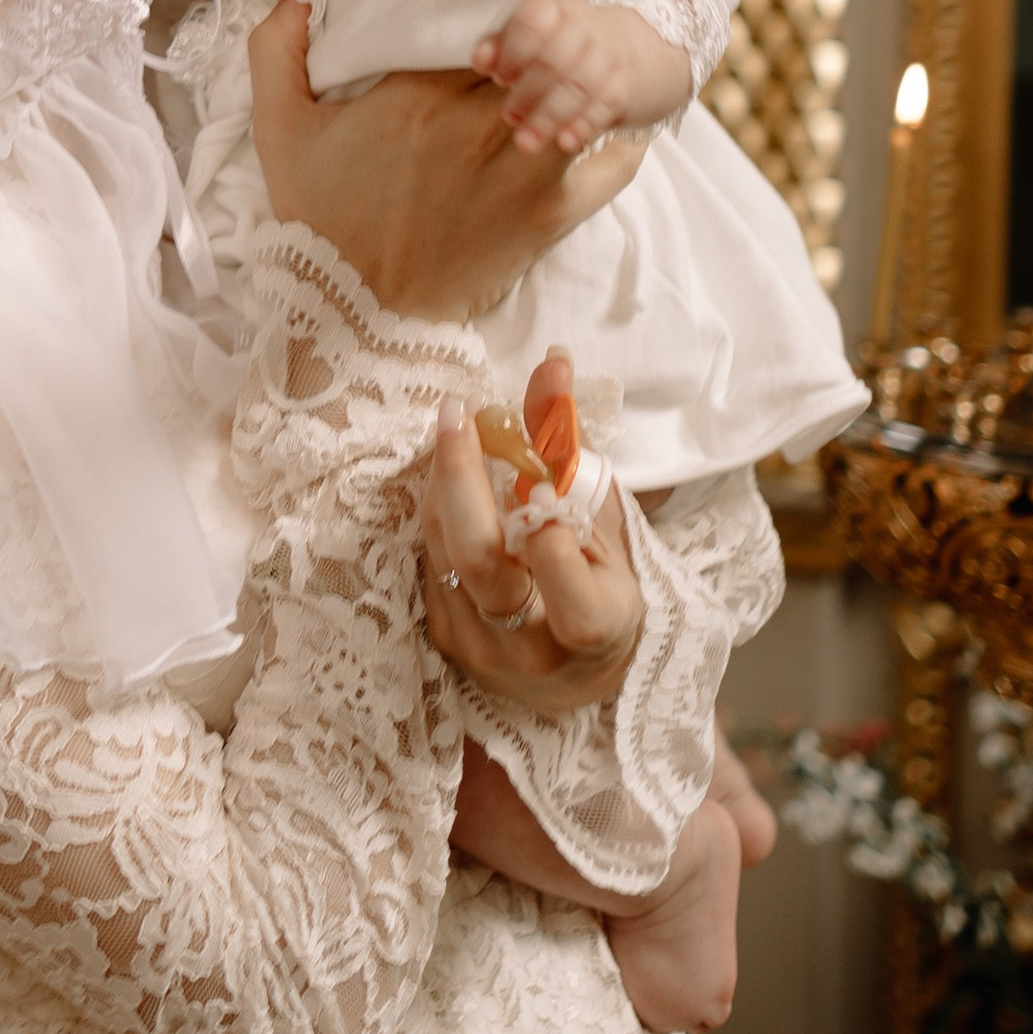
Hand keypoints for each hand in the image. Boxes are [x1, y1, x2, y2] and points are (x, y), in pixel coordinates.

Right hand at [250, 0, 647, 319]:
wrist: (356, 311)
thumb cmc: (320, 220)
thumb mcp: (277, 131)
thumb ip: (273, 52)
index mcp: (419, 93)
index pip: (488, 27)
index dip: (500, 24)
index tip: (497, 32)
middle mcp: (478, 122)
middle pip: (539, 54)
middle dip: (546, 46)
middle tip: (546, 48)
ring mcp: (523, 166)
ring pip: (579, 94)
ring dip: (584, 84)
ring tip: (581, 81)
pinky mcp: (551, 211)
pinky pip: (613, 161)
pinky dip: (620, 140)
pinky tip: (610, 130)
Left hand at [422, 352, 644, 717]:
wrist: (572, 672)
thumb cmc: (600, 584)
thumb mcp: (602, 520)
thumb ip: (572, 445)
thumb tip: (551, 362)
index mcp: (596, 628)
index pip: (574, 602)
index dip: (553, 547)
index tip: (541, 485)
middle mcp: (533, 648)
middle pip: (481, 564)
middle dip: (462, 476)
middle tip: (459, 413)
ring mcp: (480, 647)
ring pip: (445, 551)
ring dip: (443, 482)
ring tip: (456, 430)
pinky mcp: (444, 638)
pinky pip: (430, 560)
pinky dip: (440, 512)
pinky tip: (450, 480)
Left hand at [473, 0, 691, 156]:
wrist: (635, 51)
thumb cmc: (566, 46)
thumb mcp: (535, 37)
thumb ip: (502, 46)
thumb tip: (481, 60)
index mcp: (555, 7)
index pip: (533, 21)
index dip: (513, 51)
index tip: (501, 78)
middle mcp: (586, 25)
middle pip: (554, 58)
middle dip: (528, 91)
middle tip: (510, 116)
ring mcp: (610, 56)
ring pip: (578, 86)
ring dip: (549, 116)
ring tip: (526, 142)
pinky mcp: (626, 86)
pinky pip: (604, 106)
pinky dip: (583, 125)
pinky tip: (566, 142)